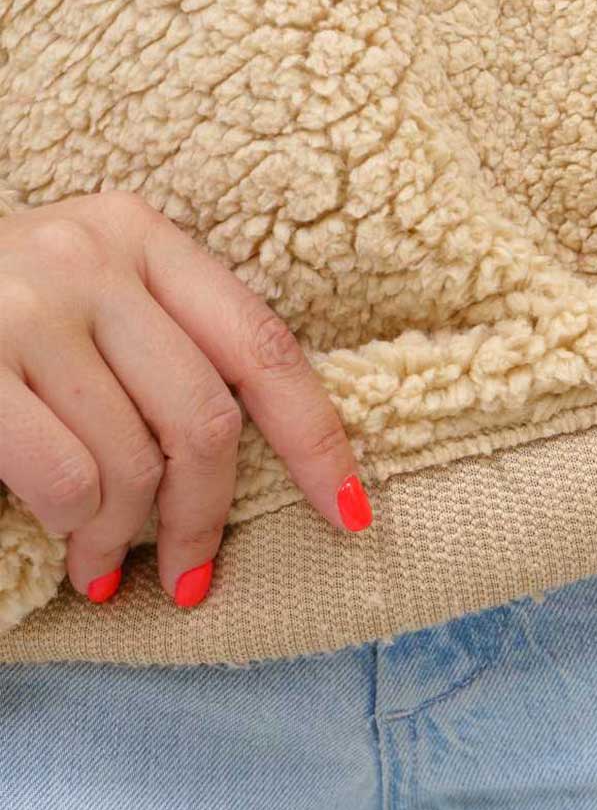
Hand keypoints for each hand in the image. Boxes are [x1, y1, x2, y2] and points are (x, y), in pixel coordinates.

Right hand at [0, 191, 372, 607]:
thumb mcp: (91, 299)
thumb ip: (167, 349)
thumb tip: (261, 468)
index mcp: (143, 236)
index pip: (264, 348)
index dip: (319, 441)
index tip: (350, 514)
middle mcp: (92, 255)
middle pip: (206, 421)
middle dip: (206, 519)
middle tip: (190, 573)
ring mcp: (26, 303)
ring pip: (134, 463)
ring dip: (127, 540)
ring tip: (105, 562)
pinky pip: (67, 479)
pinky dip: (78, 532)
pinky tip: (69, 547)